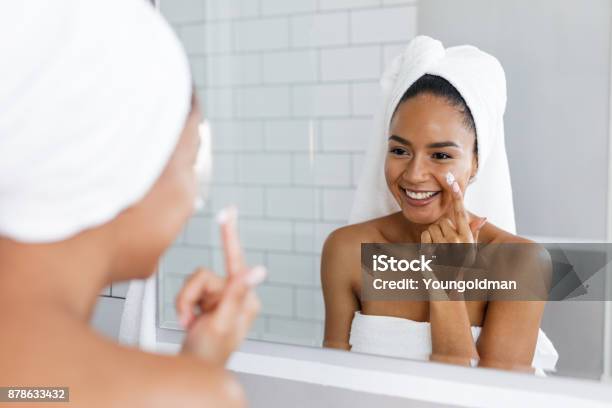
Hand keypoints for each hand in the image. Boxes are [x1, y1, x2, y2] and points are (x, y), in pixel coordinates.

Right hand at [176, 207, 265, 365]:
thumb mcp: (222, 322)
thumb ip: (237, 294)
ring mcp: (222, 298)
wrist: (194, 368)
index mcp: (246, 299)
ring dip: (185, 302)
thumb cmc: (210, 354)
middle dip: (190, 296)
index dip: (230, 235)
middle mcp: (235, 295)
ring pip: (193, 282)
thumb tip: (259, 270)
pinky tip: (189, 321)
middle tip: (189, 318)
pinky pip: (188, 290)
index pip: (237, 261)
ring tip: (189, 322)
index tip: (228, 212)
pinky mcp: (209, 301)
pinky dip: (182, 305)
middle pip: (204, 275)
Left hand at [420, 173, 485, 299]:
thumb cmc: (460, 267)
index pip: (461, 210)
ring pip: (433, 227)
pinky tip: (432, 252)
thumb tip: (482, 217)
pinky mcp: (432, 250)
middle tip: (445, 243)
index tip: (450, 177)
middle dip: (442, 229)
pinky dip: (426, 241)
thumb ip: (473, 232)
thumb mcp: (470, 250)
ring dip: (433, 236)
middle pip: (443, 220)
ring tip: (440, 250)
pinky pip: (425, 235)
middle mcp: (457, 240)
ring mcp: (443, 246)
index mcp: (467, 236)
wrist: (448, 285)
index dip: (456, 193)